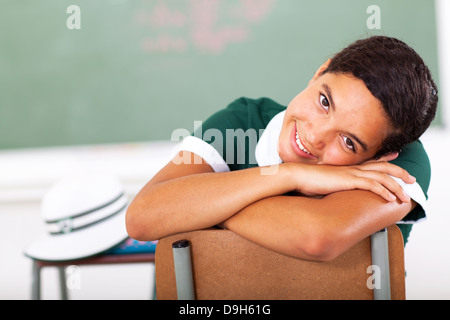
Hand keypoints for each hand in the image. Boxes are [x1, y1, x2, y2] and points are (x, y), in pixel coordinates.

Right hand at [288, 161, 414, 202]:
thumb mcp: (322, 182)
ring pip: (381, 177)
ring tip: (406, 196)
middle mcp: (351, 168)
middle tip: (411, 179)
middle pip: (382, 166)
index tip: (395, 156)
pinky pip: (372, 185)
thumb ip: (330, 184)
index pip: (370, 160)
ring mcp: (351, 173)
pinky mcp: (348, 181)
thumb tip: (331, 191)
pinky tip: (391, 199)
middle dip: (399, 172)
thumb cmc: (305, 181)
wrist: (297, 176)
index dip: (385, 158)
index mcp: (346, 167)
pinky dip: (384, 191)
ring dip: (396, 186)